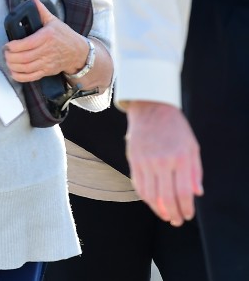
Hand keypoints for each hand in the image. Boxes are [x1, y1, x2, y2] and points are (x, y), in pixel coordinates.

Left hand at [3, 0, 88, 81]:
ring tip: (8, 60)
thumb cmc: (65, 36)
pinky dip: (19, 76)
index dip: (12, 46)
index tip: (7, 45)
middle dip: (10, 56)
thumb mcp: (53, 20)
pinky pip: (31, 77)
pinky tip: (13, 71)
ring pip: (25, 68)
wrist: (78, 52)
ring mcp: (47, 63)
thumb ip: (40, 9)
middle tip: (5, 52)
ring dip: (12, 66)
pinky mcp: (47, 71)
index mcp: (47, 37)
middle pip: (23, 57)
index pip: (26, 44)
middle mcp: (47, 51)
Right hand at [126, 102, 202, 226]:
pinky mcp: (133, 160)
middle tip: (177, 221)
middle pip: (166, 197)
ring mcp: (145, 161)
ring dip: (158, 209)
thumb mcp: (192, 147)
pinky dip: (145, 197)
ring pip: (150, 194)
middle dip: (173, 214)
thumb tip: (197, 193)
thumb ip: (195, 172)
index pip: (183, 192)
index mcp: (180, 158)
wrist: (151, 109)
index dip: (186, 208)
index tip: (188, 216)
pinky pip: (138, 184)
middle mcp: (162, 161)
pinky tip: (152, 202)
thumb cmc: (175, 128)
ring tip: (165, 215)